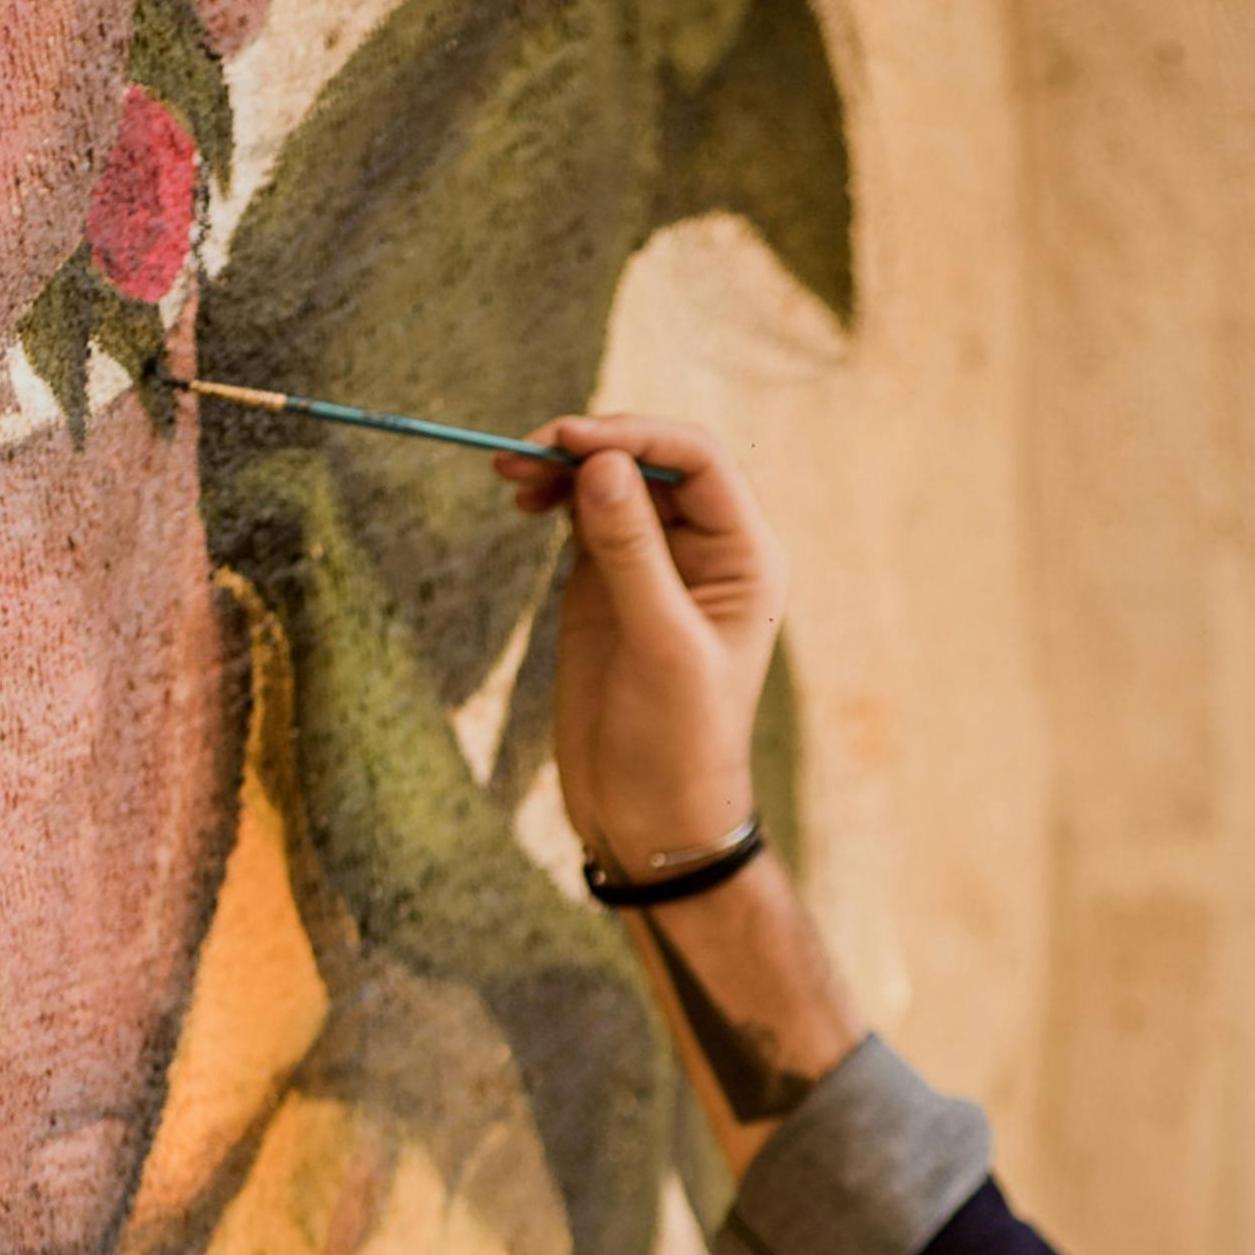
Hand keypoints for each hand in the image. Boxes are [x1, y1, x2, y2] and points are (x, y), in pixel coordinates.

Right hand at [493, 414, 787, 869]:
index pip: (698, 460)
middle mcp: (704, 550)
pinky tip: (522, 500)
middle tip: (524, 452)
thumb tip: (603, 465)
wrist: (650, 818)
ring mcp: (652, 564)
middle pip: (651, 459)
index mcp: (744, 557)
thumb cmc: (678, 743)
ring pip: (612, 482)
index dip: (636, 436)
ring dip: (563, 467)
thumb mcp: (659, 647)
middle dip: (591, 445)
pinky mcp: (606, 584)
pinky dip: (553, 497)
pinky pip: (583, 516)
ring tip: (510, 470)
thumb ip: (632, 554)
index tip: (570, 440)